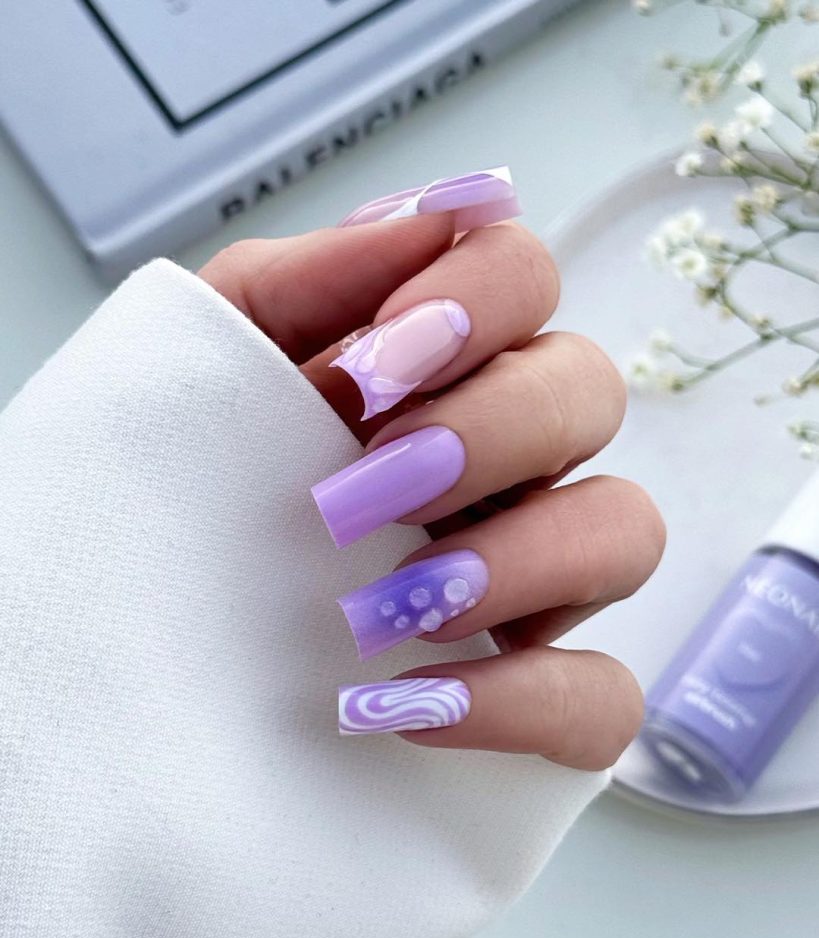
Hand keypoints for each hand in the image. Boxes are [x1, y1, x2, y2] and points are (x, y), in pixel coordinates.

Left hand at [199, 192, 664, 769]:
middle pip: (589, 391)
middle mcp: (505, 457)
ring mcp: (532, 577)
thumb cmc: (178, 488)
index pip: (525, 275)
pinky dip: (523, 701)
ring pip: (626, 532)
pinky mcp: (532, 694)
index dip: (480, 297)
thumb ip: (306, 283)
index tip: (376, 362)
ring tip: (395, 606)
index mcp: (437, 367)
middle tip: (367, 488)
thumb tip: (436, 216)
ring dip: (521, 560)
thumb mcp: (212, 369)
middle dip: (487, 431)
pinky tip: (414, 706)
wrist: (133, 639)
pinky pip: (602, 700)